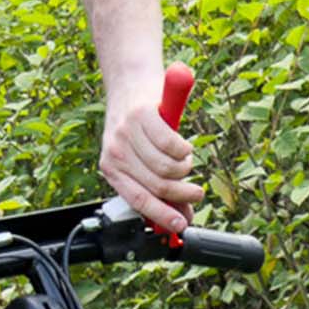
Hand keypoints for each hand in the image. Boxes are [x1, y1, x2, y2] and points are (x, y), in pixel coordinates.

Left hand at [100, 80, 201, 235]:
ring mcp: (127, 133)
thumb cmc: (139, 124)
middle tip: (197, 192)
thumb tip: (182, 215)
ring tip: (185, 161)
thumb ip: (158, 186)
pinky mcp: (142, 115)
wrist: (131, 82)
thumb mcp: (141, 158)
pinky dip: (184, 149)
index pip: (138, 200)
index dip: (162, 216)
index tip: (181, 226)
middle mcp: (115, 152)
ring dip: (184, 168)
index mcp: (112, 168)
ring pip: (167, 168)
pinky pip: (172, 145)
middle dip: (183, 194)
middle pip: (157, 186)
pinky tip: (183, 145)